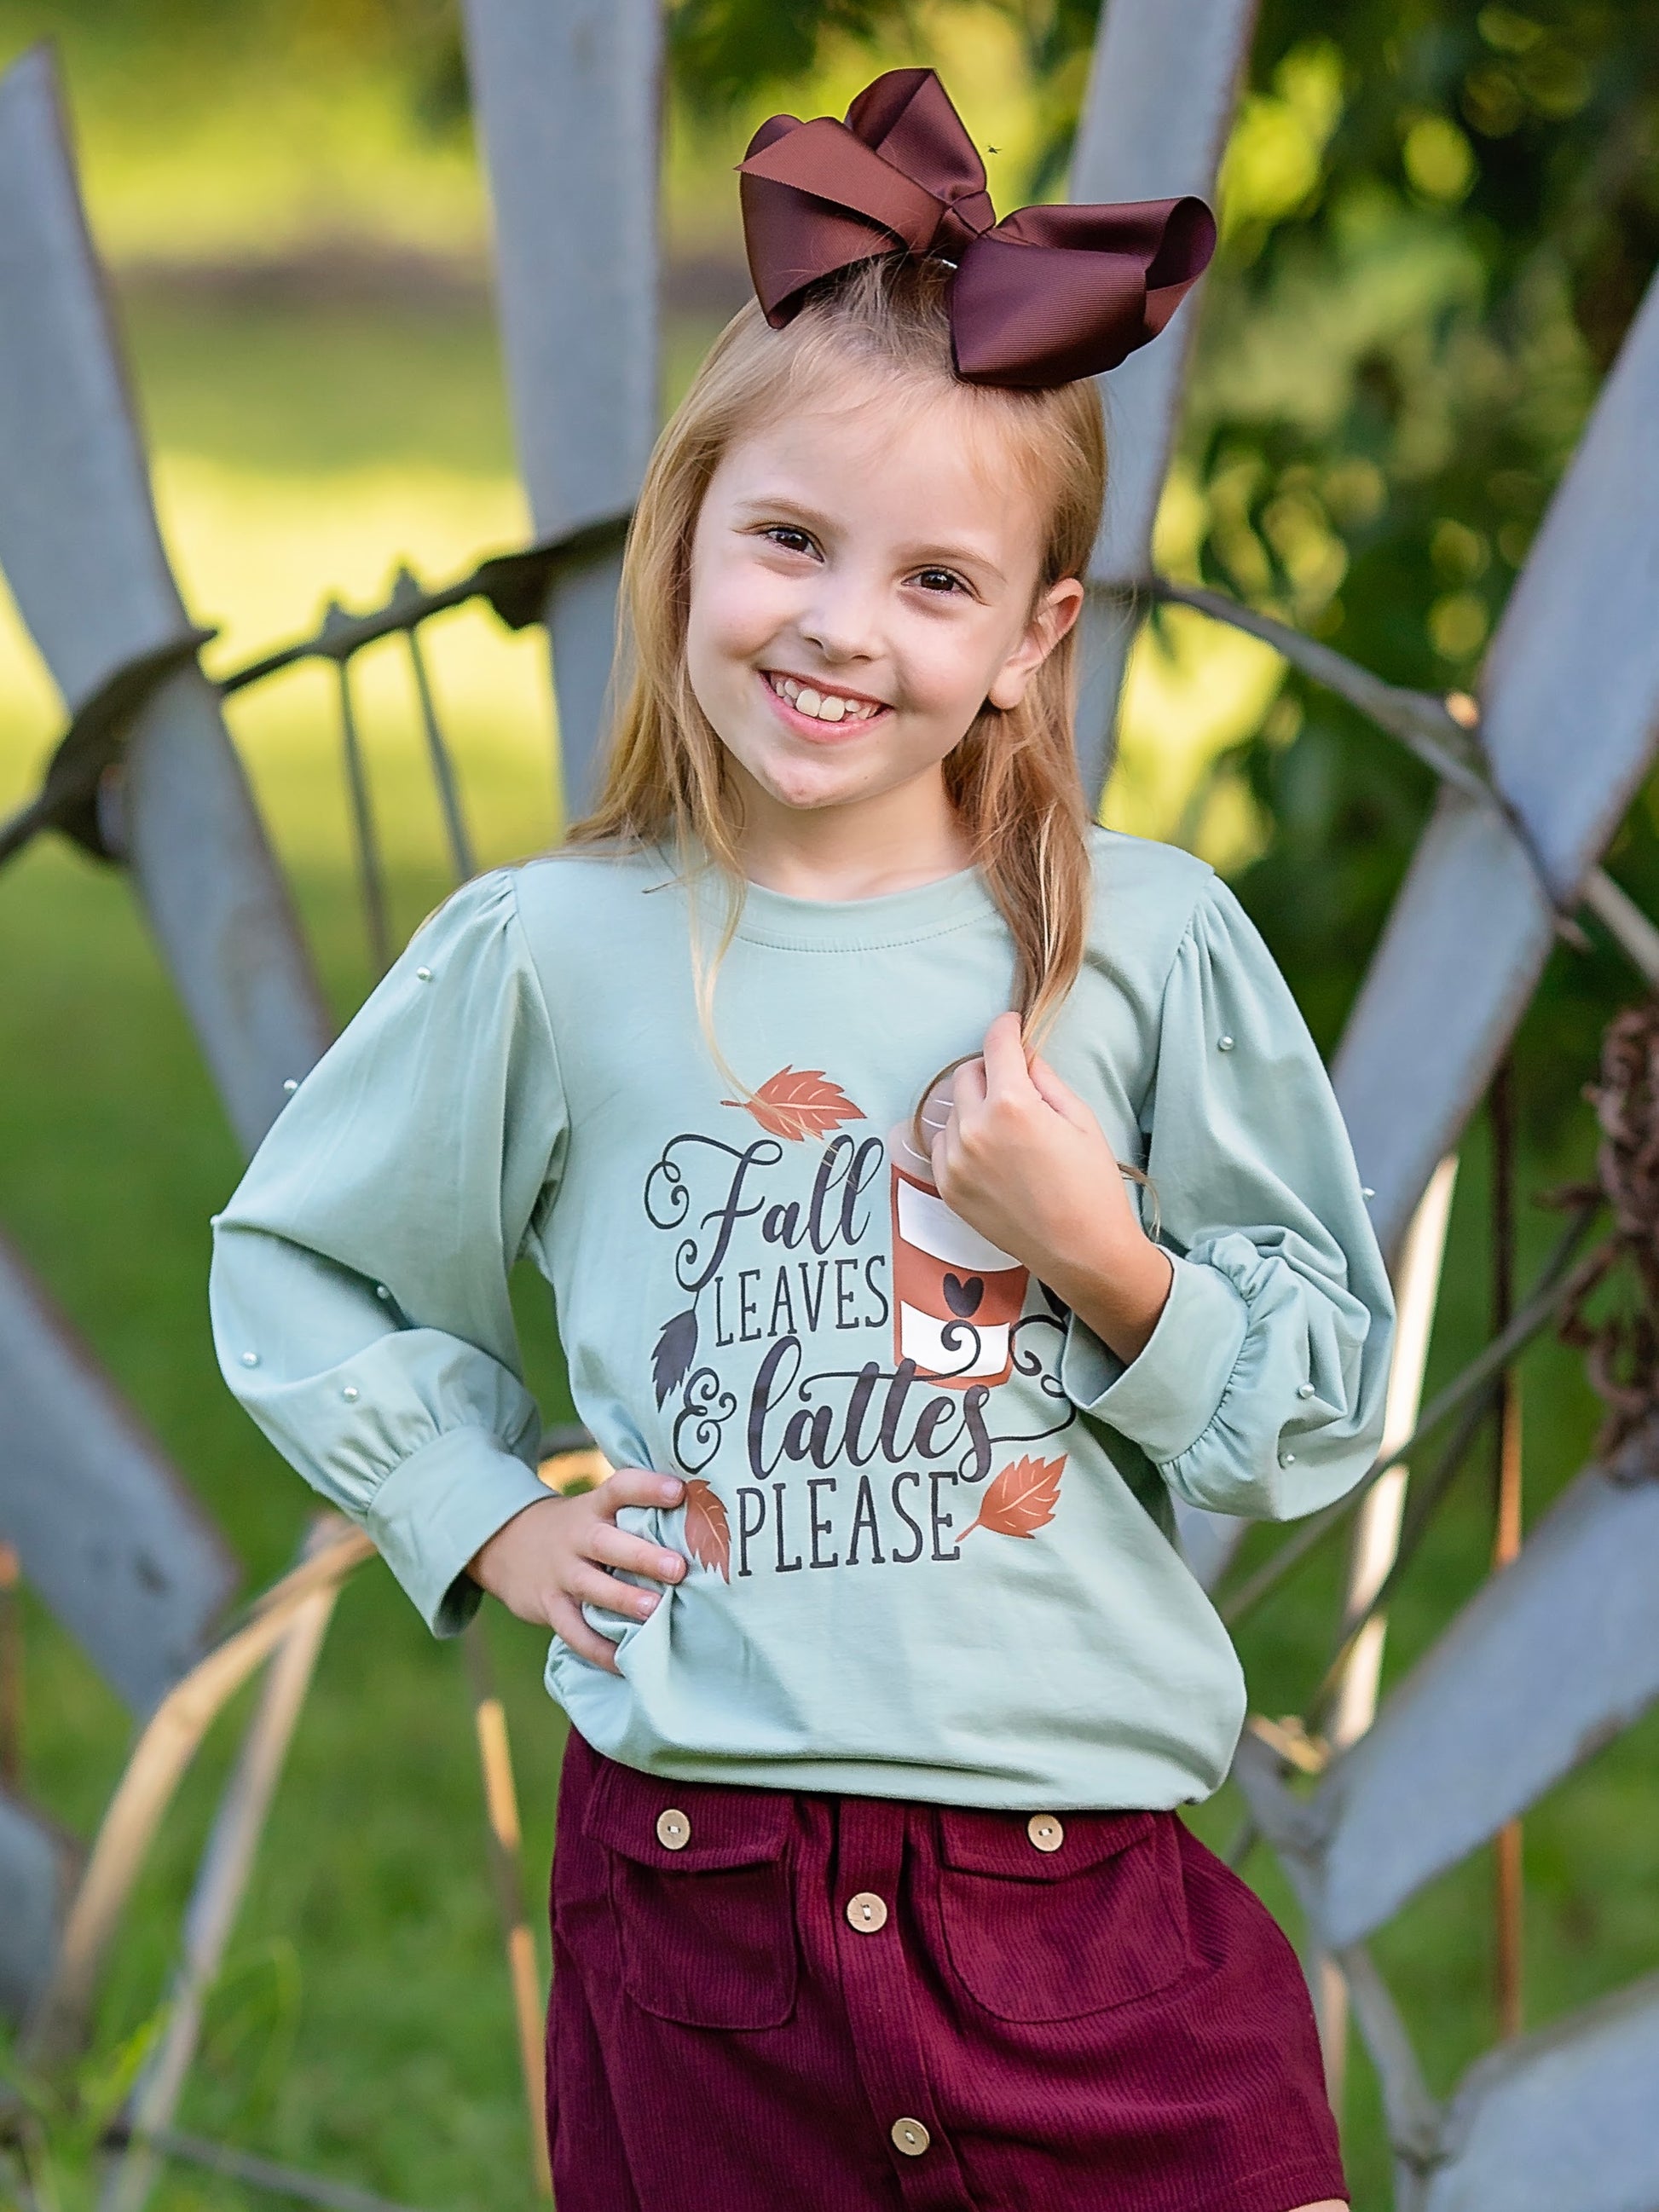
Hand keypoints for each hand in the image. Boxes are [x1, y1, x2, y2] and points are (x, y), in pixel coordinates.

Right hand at [466, 1468, 687, 1671]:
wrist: (506, 1545)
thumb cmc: (578, 1529)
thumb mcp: (595, 1509)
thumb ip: (635, 1512)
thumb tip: (701, 1515)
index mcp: (593, 1508)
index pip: (619, 1489)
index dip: (647, 1488)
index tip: (679, 1491)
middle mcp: (576, 1537)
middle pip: (607, 1543)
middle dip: (642, 1556)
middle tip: (676, 1568)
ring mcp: (561, 1573)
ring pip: (592, 1588)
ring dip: (624, 1601)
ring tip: (654, 1612)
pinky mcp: (550, 1607)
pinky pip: (575, 1633)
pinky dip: (600, 1651)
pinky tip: (627, 1663)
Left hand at [931, 1010, 1172, 1363]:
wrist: (1081, 1251)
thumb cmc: (1091, 1185)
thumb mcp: (1080, 1119)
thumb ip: (1044, 1080)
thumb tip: (1023, 1056)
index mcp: (1012, 1105)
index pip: (996, 1046)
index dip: (1005, 1028)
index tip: (1010, 1025)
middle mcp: (974, 1128)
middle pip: (967, 1074)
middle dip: (990, 1071)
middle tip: (1014, 1084)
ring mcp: (955, 1160)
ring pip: (952, 1109)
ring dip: (974, 1106)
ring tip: (1006, 1127)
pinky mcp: (947, 1187)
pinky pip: (943, 1144)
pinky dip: (961, 1138)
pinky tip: (990, 1152)